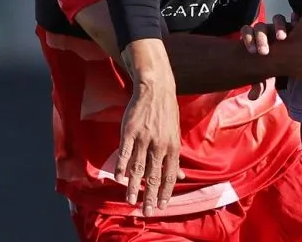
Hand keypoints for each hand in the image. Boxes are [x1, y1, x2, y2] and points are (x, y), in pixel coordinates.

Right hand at [115, 41, 185, 216]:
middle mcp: (159, 145)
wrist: (156, 89)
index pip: (170, 175)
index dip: (166, 192)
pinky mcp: (130, 131)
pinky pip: (125, 152)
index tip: (161, 206)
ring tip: (131, 200)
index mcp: (173, 146)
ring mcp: (144, 138)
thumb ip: (175, 157)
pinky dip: (122, 166)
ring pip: (137, 167)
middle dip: (150, 195)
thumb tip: (182, 176)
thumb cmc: (167, 113)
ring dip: (134, 186)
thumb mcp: (175, 134)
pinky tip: (119, 178)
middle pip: (154, 175)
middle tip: (146, 211)